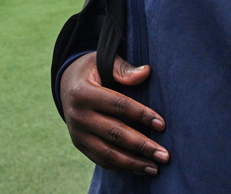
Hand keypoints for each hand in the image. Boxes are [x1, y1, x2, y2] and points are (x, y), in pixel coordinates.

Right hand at [60, 52, 168, 175]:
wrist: (66, 84)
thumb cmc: (93, 70)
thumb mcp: (104, 61)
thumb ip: (123, 69)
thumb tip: (146, 72)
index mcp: (83, 92)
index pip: (118, 105)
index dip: (141, 114)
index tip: (162, 125)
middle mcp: (78, 115)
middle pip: (114, 133)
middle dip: (142, 146)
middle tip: (164, 155)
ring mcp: (77, 133)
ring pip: (107, 153)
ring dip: (133, 163)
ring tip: (155, 168)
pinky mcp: (79, 144)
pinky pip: (101, 160)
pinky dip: (121, 167)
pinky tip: (139, 169)